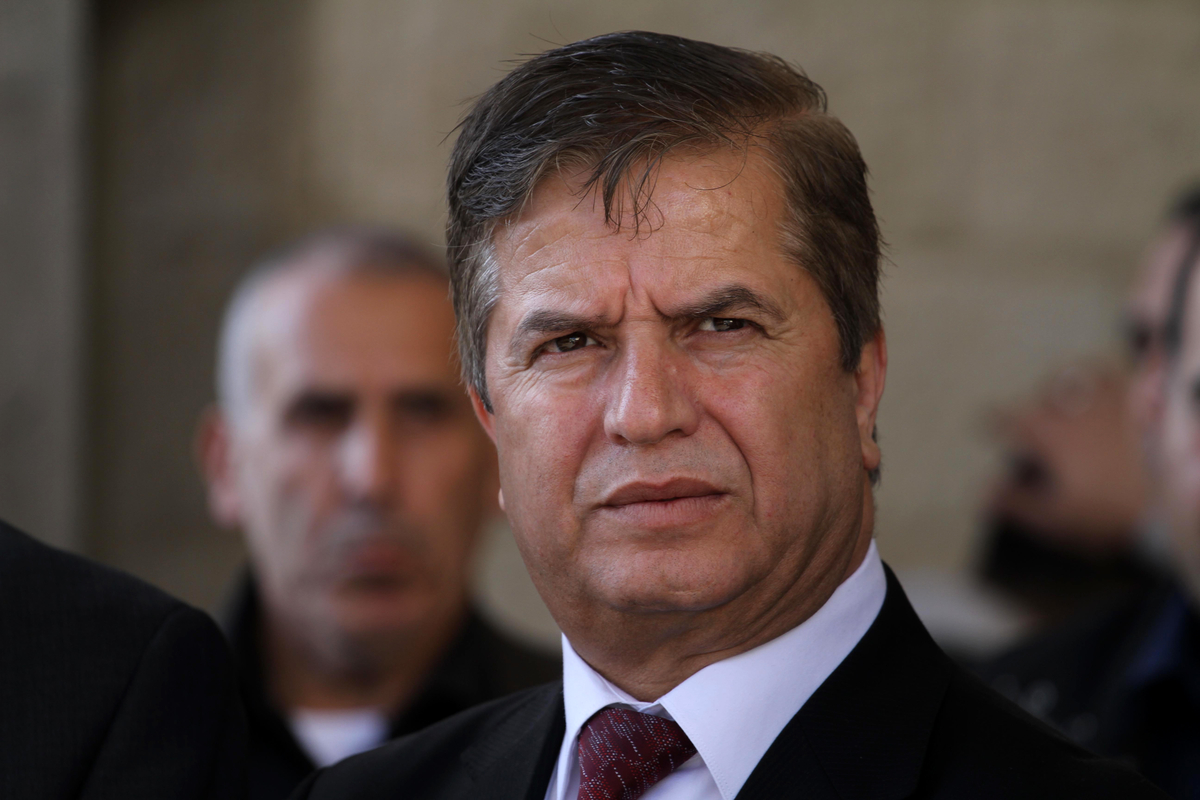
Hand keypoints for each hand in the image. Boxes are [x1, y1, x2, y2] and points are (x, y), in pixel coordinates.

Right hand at [986, 362, 1147, 554]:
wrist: (1168, 507)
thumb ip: (1016, 503)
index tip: (984, 422)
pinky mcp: (1145, 405)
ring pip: (1086, 373)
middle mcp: (1078, 411)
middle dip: (1037, 398)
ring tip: (1075, 389)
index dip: (993, 421)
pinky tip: (1126, 378)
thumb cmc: (1105, 512)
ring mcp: (1113, 403)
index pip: (1010, 419)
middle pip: (1047, 389)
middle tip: (1036, 411)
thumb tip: (983, 492)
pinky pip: (1132, 376)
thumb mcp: (1053, 519)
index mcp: (1050, 435)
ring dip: (1075, 379)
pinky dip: (1123, 374)